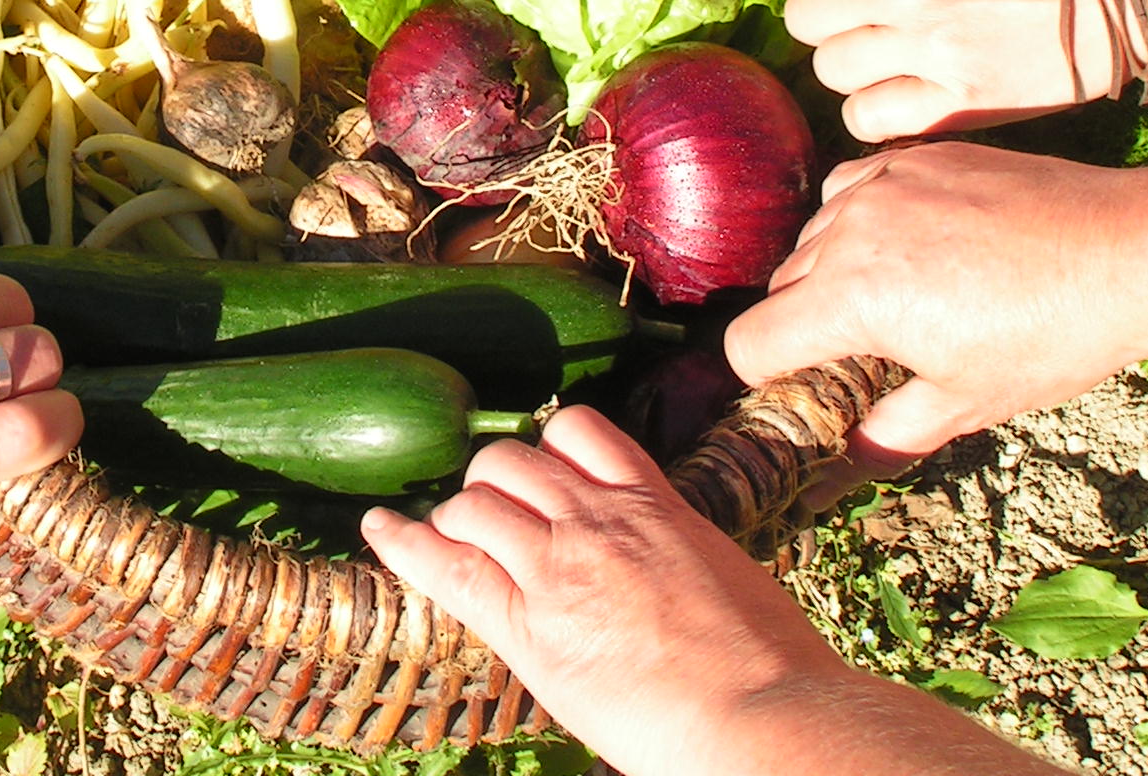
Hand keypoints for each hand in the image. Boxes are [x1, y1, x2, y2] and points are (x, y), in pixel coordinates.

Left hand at [361, 408, 855, 775]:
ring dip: (458, 515)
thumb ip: (678, 549)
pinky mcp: (530, 625)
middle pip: (512, 459)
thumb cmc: (768, 665)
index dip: (549, 444)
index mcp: (653, 504)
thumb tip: (667, 562)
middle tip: (494, 515)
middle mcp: (598, 520)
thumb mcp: (726, 574)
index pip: (580, 430)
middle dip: (493, 479)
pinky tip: (378, 528)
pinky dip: (405, 541)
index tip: (541, 466)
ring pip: (475, 501)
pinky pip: (448, 565)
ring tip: (454, 537)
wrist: (762, 717)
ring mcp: (559, 568)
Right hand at [726, 144, 1147, 458]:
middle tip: (869, 351)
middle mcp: (849, 231)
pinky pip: (851, 186)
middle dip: (808, 325)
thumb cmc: (1051, 334)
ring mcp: (881, 184)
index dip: (766, 377)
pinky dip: (859, 216)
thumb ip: (887, 435)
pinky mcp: (914, 156)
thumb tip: (839, 472)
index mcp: (851, 298)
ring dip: (834, 269)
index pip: (750, 343)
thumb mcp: (968, 402)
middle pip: (782, 288)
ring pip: (814, 234)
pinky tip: (907, 240)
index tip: (808, 387)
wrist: (1126, 252)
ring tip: (901, 295)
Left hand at [785, 0, 1118, 140]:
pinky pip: (869, 118)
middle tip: (866, 29)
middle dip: (831, 24)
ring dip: (853, 71)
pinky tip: (905, 103)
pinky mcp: (958, 99)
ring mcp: (925, 44)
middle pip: (806, 17)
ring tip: (890, 67)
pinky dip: (877, 115)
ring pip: (830, 71)